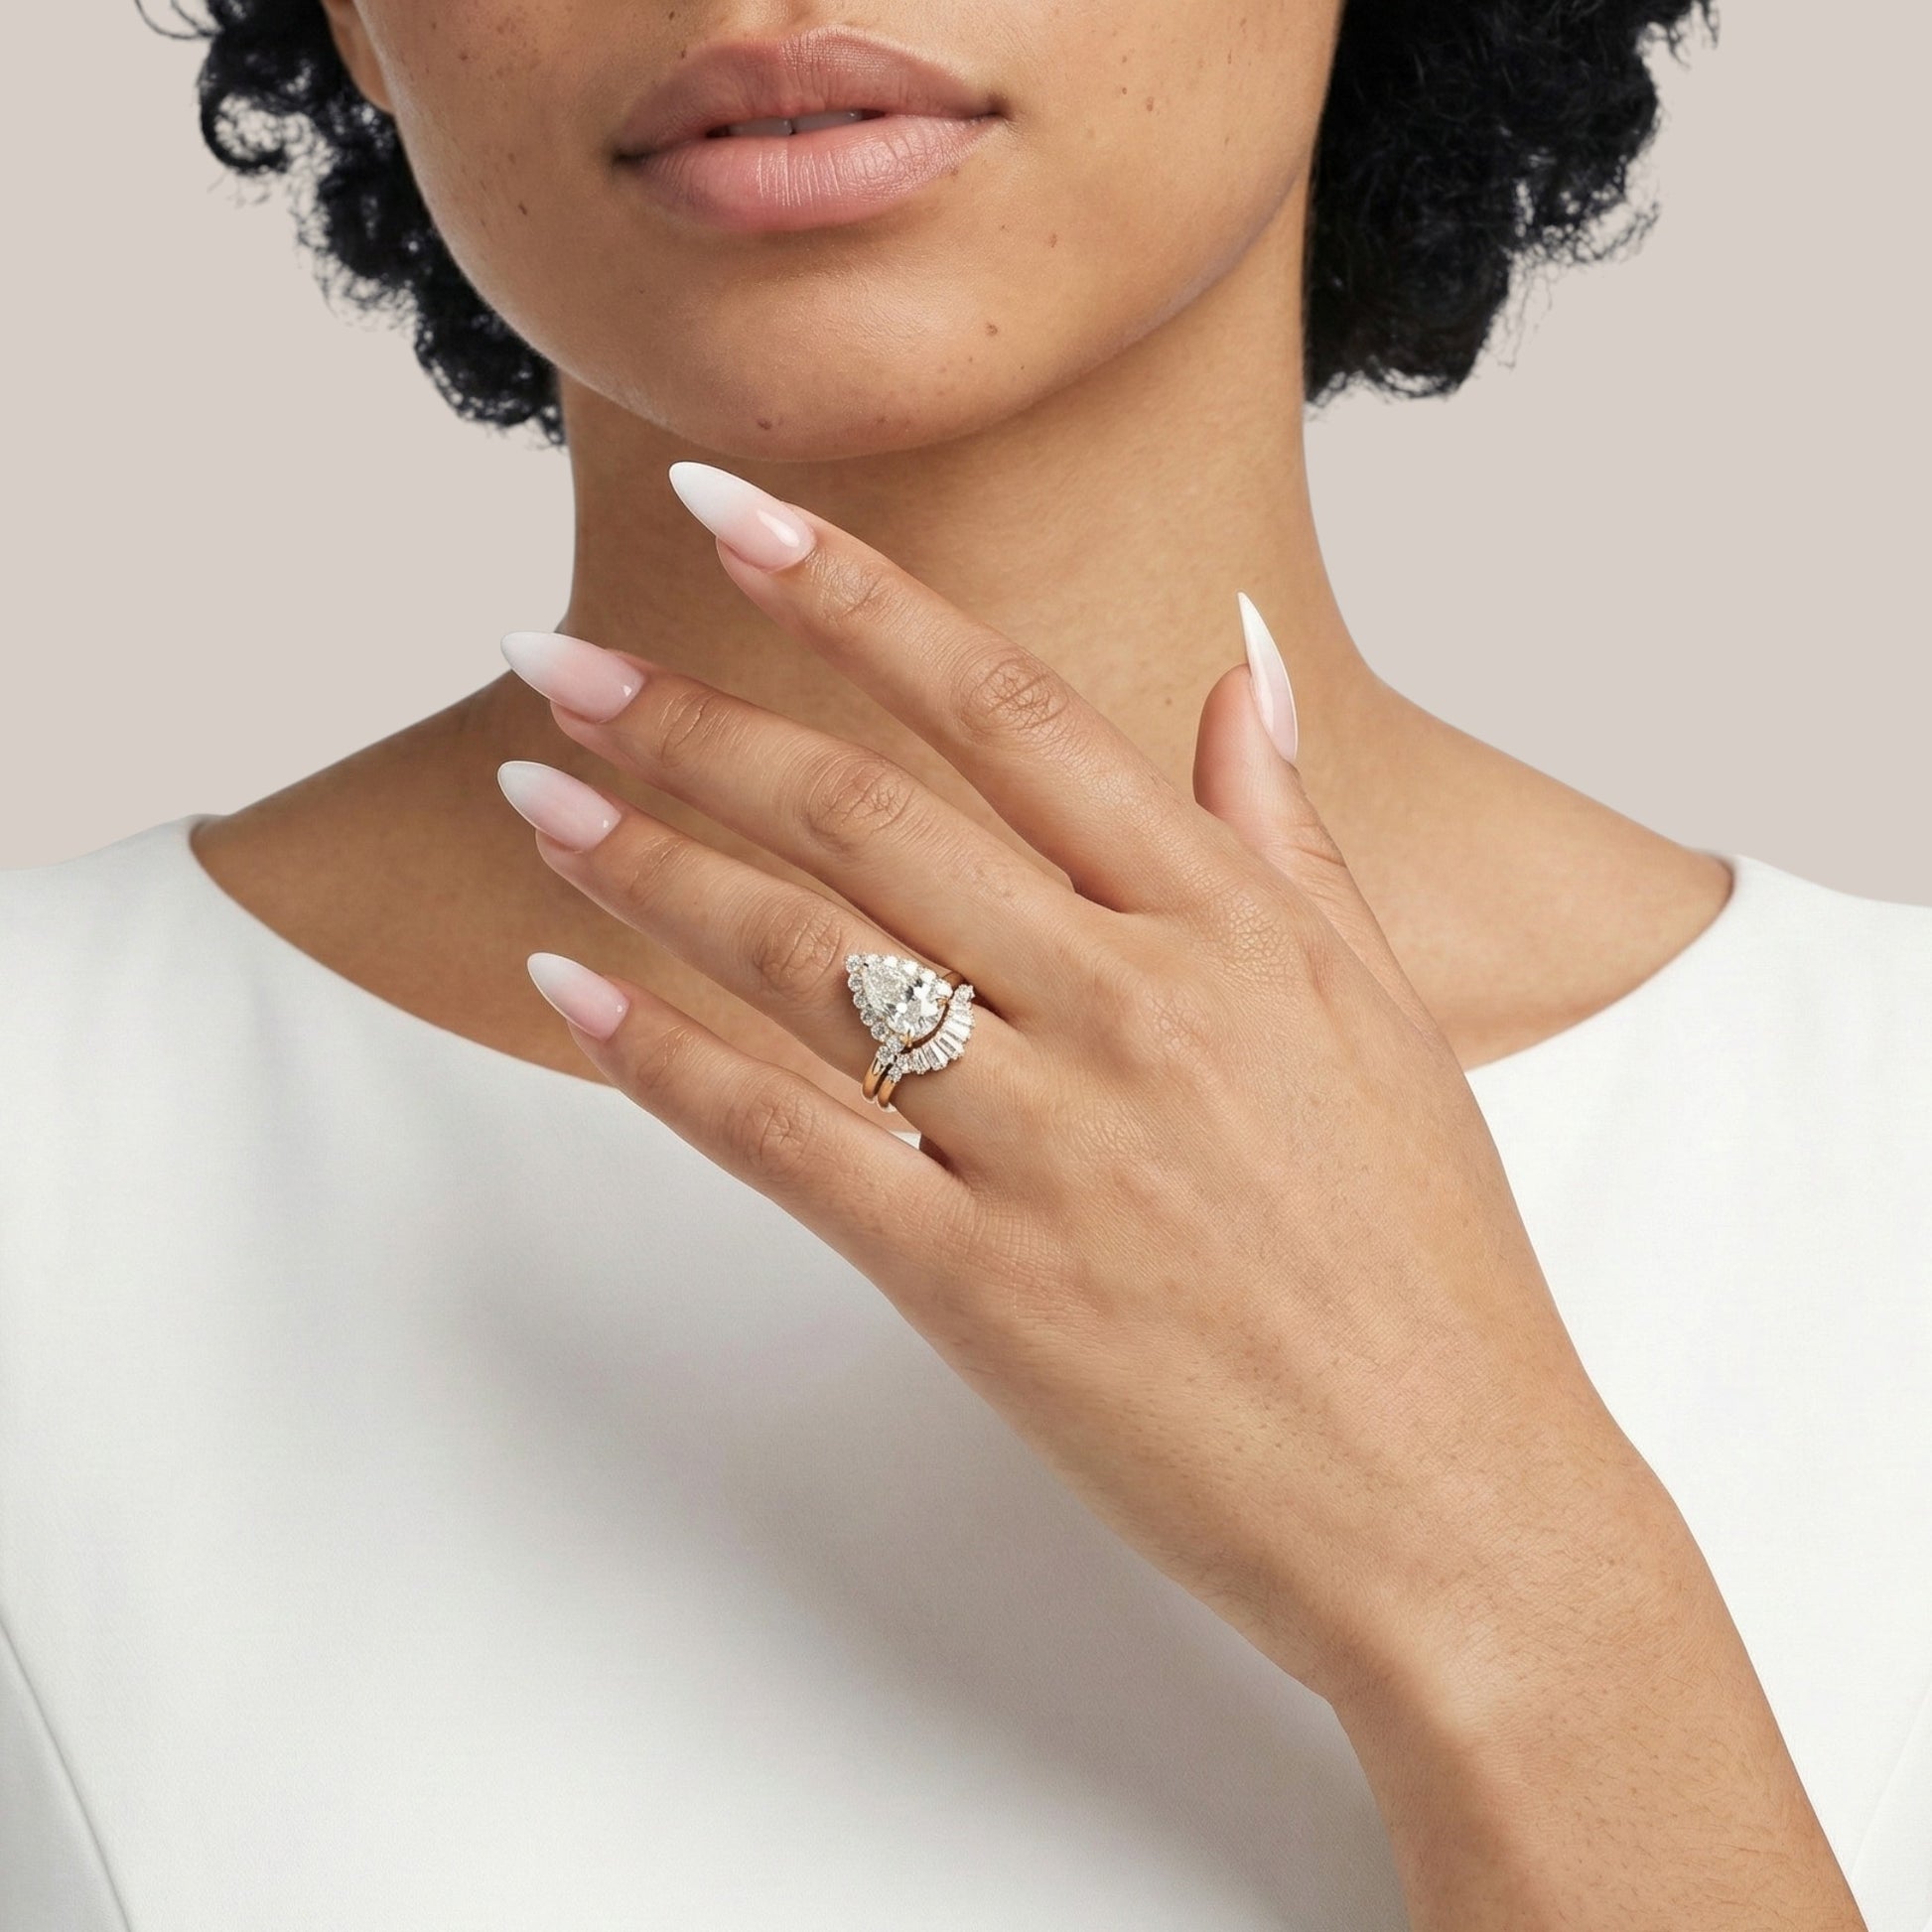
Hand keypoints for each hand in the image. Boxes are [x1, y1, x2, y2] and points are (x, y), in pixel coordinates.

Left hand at [497, 463, 1861, 1929]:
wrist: (1451, 1497)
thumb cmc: (1425, 1257)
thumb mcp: (1383, 1014)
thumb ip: (1286, 835)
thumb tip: (1241, 668)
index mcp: (1231, 920)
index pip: (1005, 706)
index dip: (850, 593)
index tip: (728, 508)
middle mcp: (1132, 1003)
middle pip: (865, 813)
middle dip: (688, 720)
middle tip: (554, 663)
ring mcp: (1051, 1144)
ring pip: (804, 958)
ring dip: (649, 865)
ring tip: (538, 797)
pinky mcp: (983, 1284)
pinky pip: (789, 1141)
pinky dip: (663, 1062)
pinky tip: (569, 994)